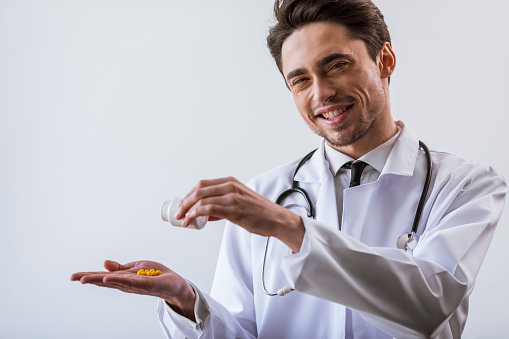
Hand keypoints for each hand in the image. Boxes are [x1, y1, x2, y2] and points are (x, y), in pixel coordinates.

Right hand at [70, 260, 195, 320]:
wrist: (175, 284)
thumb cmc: (155, 275)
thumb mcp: (135, 268)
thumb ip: (119, 267)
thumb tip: (104, 263)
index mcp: (123, 279)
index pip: (103, 277)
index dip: (88, 276)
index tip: (73, 276)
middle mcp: (127, 284)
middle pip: (105, 281)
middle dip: (89, 279)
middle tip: (73, 278)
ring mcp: (136, 285)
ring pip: (115, 282)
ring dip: (100, 279)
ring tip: (85, 279)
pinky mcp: (147, 284)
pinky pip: (131, 281)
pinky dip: (119, 280)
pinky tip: (108, 279)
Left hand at [176, 177, 304, 251]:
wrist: (276, 219)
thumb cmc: (260, 212)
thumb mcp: (241, 200)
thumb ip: (224, 203)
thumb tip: (207, 213)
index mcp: (231, 182)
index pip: (202, 184)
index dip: (189, 194)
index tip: (183, 204)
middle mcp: (230, 187)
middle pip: (198, 190)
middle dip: (185, 202)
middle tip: (178, 213)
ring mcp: (232, 197)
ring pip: (201, 199)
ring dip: (187, 210)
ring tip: (182, 219)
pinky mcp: (233, 209)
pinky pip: (208, 209)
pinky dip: (195, 215)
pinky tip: (191, 222)